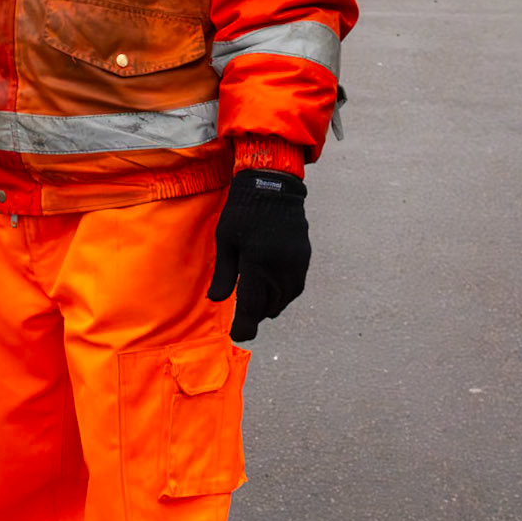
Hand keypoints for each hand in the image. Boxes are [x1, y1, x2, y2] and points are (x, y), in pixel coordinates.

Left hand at [206, 169, 310, 342]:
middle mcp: (280, 268)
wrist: (274, 185)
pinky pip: (295, 287)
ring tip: (256, 300)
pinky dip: (282, 293)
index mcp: (257, 264)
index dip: (245, 327)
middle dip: (255, 315)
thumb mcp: (225, 240)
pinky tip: (271, 287)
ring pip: (284, 300)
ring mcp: (296, 264)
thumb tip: (217, 300)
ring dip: (269, 305)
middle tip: (242, 316)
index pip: (252, 307)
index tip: (239, 335)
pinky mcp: (304, 258)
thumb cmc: (242, 212)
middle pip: (268, 306)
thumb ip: (224, 274)